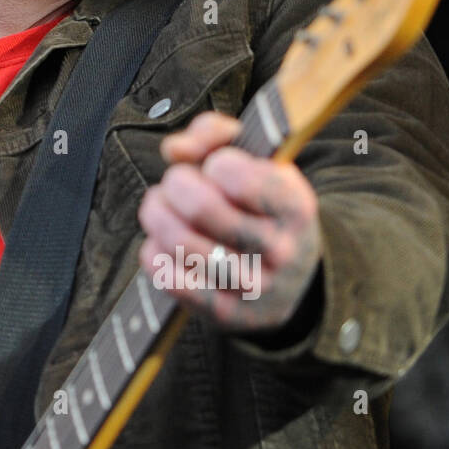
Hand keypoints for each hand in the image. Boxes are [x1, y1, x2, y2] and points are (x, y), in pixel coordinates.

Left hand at [136, 111, 322, 333]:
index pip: (236, 175)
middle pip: (199, 207)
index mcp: (295, 206)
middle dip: (174, 184)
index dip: (215, 163)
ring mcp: (254, 287)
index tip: (216, 166)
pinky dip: (153, 253)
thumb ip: (215, 134)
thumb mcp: (256, 159)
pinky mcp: (226, 314)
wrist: (291, 277)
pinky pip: (170, 279)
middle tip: (174, 183)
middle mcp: (280, 250)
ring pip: (179, 243)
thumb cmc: (261, 205)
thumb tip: (176, 149)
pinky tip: (160, 242)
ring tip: (159, 207)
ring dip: (156, 215)